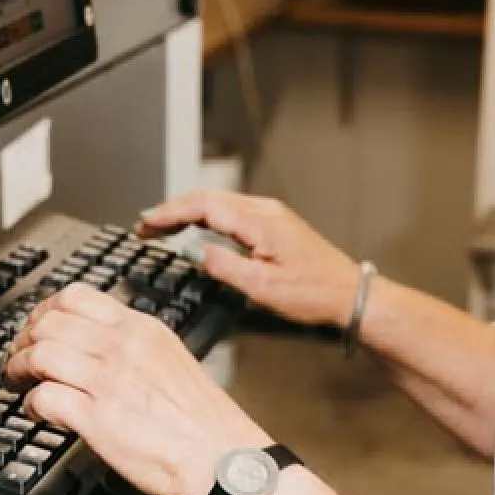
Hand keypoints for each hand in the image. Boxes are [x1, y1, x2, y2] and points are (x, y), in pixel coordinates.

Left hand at [5, 283, 266, 494]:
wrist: (223, 461)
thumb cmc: (206, 425)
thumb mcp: (172, 363)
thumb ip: (136, 351)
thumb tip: (100, 353)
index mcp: (142, 330)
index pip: (76, 297)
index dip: (44, 311)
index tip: (36, 328)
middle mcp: (123, 347)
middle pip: (48, 321)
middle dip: (22, 340)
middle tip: (18, 359)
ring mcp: (108, 380)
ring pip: (39, 353)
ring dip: (18, 369)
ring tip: (18, 384)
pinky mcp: (97, 417)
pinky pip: (44, 396)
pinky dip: (30, 403)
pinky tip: (36, 413)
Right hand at [137, 189, 360, 328]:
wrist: (349, 295)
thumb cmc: (314, 293)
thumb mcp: (262, 287)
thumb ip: (224, 267)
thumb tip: (194, 252)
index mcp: (260, 221)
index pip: (204, 206)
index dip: (170, 213)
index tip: (146, 223)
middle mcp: (265, 211)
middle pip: (208, 199)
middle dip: (172, 211)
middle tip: (145, 227)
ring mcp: (271, 215)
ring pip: (219, 204)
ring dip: (187, 213)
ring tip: (161, 228)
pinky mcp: (275, 225)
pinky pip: (232, 212)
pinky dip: (206, 217)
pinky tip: (196, 229)